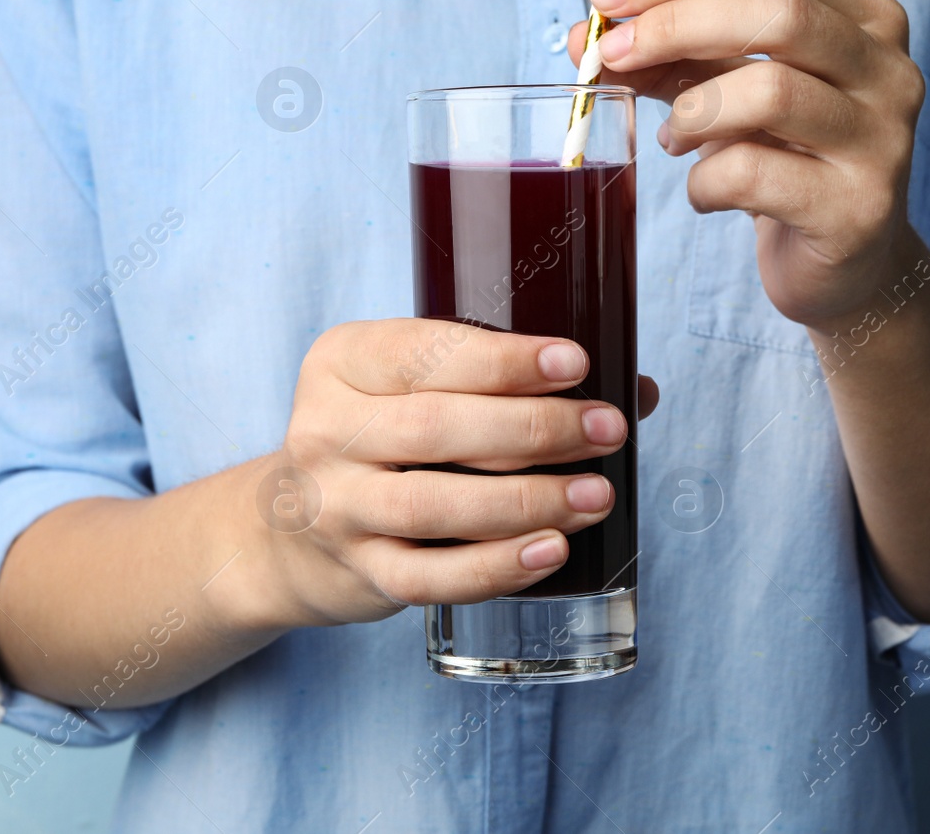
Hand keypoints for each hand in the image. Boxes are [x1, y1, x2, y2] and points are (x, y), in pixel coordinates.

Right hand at [256, 319, 657, 626]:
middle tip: (608, 430)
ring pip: (434, 505)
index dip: (503, 361)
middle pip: (436, 427)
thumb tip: (639, 390)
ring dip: (526, 501)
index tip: (576, 364)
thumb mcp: (416, 386)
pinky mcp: (358, 572)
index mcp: (342, 361)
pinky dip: (495, 568)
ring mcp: (336, 507)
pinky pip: (429, 577)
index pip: (423, 353)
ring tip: (595, 496)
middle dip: (535, 428)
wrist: (290, 528)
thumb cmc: (387, 437)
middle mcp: (326, 430)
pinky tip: (550, 552)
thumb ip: (507, 381)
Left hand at [569, 0, 925, 329]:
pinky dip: (704, 181)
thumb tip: (583, 33)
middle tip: (611, 53)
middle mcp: (888, 71)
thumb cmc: (782, 160)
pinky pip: (755, 175)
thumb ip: (666, 55)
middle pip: (779, 13)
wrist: (843, 264)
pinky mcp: (857, 210)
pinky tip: (704, 192)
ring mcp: (882, 142)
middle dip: (676, 25)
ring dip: (693, 110)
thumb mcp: (725, 92)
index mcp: (864, 19)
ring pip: (771, 92)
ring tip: (673, 136)